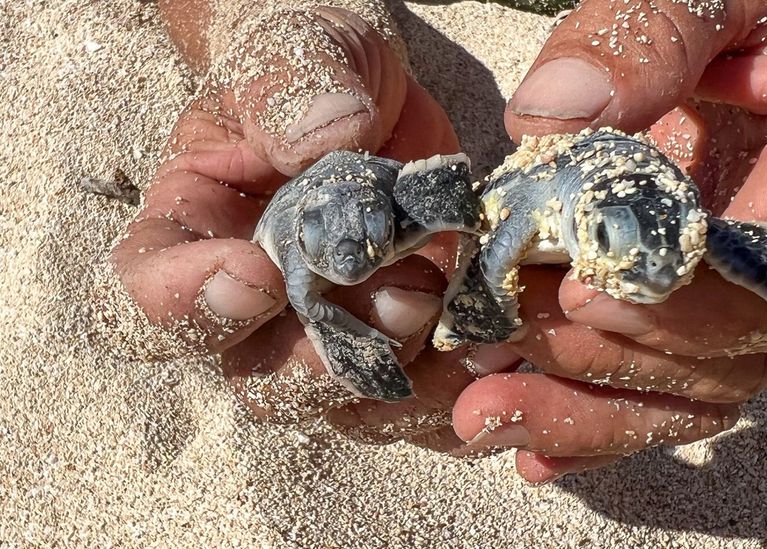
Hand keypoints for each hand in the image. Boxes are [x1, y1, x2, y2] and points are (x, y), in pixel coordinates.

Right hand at [112, 1, 477, 446]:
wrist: (377, 89)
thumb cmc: (312, 66)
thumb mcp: (299, 50)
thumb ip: (292, 87)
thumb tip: (326, 138)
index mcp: (195, 231)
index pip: (155, 291)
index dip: (193, 302)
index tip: (262, 274)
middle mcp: (256, 302)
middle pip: (259, 378)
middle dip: (323, 362)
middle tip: (398, 304)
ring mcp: (331, 329)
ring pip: (344, 403)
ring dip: (403, 378)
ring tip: (457, 324)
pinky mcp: (400, 337)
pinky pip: (418, 394)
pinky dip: (456, 387)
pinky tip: (494, 350)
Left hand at [452, 0, 766, 482]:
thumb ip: (657, 31)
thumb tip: (551, 116)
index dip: (715, 306)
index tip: (591, 293)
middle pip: (738, 351)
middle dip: (613, 355)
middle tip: (501, 328)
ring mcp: (755, 293)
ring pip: (688, 387)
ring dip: (585, 408)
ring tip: (482, 411)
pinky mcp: (699, 309)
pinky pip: (657, 381)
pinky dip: (590, 413)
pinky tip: (521, 436)